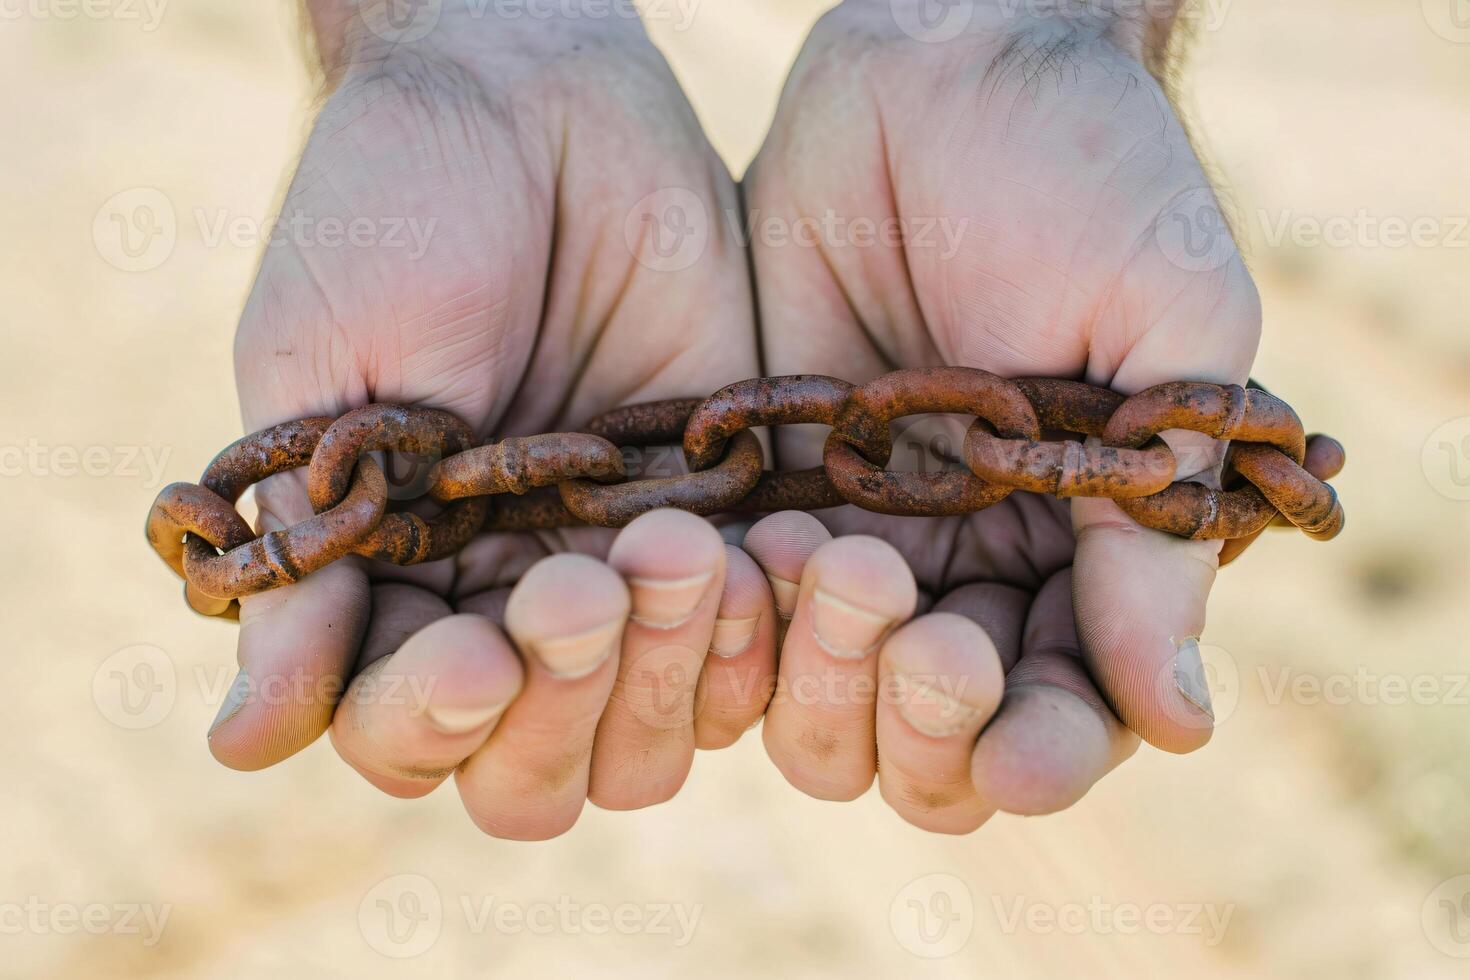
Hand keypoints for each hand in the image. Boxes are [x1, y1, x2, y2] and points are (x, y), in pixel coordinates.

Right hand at [212, 2, 773, 838]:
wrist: (532, 98)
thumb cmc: (393, 216)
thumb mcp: (318, 375)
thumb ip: (306, 563)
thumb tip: (242, 743)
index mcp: (395, 582)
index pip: (407, 732)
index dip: (434, 724)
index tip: (471, 653)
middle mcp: (511, 600)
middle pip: (543, 766)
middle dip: (563, 703)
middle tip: (573, 588)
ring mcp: (626, 570)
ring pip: (658, 725)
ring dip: (667, 674)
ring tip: (674, 552)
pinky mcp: (730, 519)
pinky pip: (761, 636)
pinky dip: (764, 629)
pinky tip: (761, 557)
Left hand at [737, 0, 1259, 830]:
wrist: (936, 66)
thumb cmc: (1082, 179)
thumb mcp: (1164, 331)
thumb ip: (1156, 527)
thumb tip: (1178, 723)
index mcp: (1082, 546)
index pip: (1065, 711)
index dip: (1041, 752)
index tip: (1011, 754)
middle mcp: (965, 564)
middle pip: (930, 737)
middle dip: (925, 720)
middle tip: (924, 640)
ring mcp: (853, 532)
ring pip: (817, 698)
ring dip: (820, 673)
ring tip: (829, 560)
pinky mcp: (757, 488)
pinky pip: (729, 603)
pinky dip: (731, 610)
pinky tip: (750, 540)